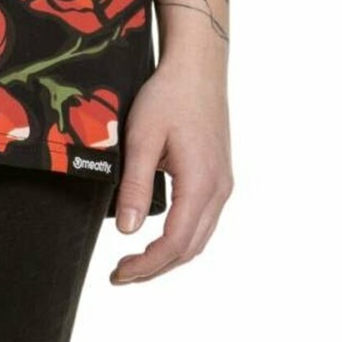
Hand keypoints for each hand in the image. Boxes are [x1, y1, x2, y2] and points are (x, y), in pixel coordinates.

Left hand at [108, 47, 231, 284]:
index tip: (118, 273)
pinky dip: (181, 239)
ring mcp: (223, 184)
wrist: (198, 66)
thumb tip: (128, 232)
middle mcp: (219, 190)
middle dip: (155, 268)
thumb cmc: (168, 95)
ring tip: (135, 263)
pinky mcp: (219, 177)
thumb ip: (136, 186)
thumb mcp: (142, 137)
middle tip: (120, 275)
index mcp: (201, 183)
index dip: (147, 265)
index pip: (175, 244)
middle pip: (190, 249)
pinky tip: (159, 237)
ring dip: (169, 257)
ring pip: (199, 239)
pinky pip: (203, 221)